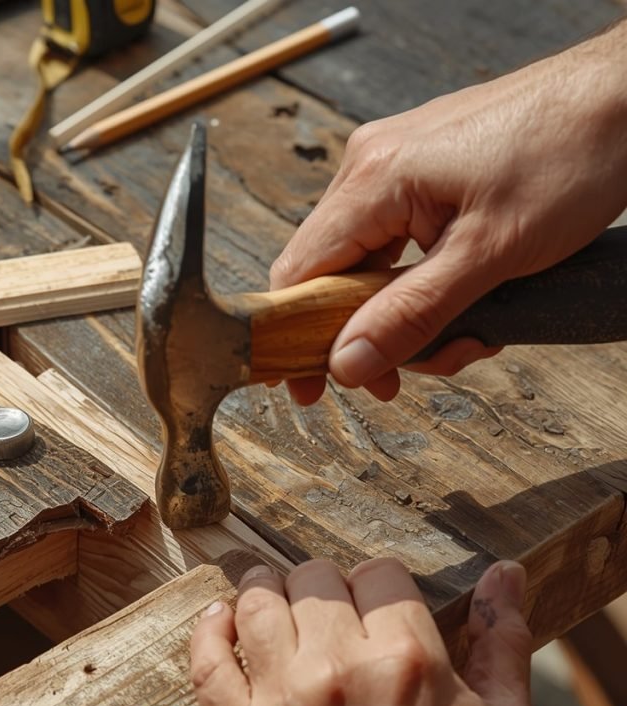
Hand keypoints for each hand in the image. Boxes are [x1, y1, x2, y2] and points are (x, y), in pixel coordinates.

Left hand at [189, 557, 536, 705]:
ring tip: (266, 597)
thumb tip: (504, 574)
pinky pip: (205, 660)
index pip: (376, 573)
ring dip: (262, 591)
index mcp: (408, 660)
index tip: (368, 603)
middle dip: (320, 585)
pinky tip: (219, 621)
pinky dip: (208, 629)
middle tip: (318, 606)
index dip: (375, 583)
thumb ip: (503, 644)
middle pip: (311, 580)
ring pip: (255, 605)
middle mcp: (337, 670)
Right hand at [271, 20, 626, 404]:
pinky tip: (469, 304)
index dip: (298, 337)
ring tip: (465, 338)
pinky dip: (427, 287)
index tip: (309, 389)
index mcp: (372, 179)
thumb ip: (411, 316)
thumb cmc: (571, 153)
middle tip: (402, 378)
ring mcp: (397, 168)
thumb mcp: (489, 255)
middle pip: (334, 276)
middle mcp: (371, 167)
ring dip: (410, 317)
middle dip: (372, 335)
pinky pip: (401, 247)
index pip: (299, 274)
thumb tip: (346, 365)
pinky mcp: (425, 175)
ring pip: (372, 268)